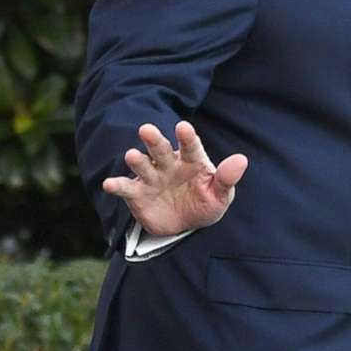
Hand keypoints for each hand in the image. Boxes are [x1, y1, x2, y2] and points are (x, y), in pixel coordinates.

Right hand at [101, 119, 247, 237]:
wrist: (185, 224)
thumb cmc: (205, 202)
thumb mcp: (220, 195)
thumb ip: (227, 178)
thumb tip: (241, 159)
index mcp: (191, 160)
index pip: (190, 146)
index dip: (187, 137)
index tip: (184, 127)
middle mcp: (168, 164)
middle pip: (161, 149)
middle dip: (154, 139)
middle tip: (146, 129)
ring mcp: (151, 177)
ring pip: (142, 165)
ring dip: (136, 160)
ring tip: (131, 155)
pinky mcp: (137, 193)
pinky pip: (126, 188)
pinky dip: (117, 186)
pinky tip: (108, 184)